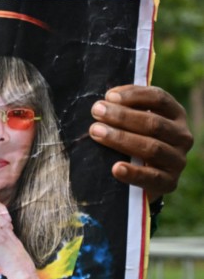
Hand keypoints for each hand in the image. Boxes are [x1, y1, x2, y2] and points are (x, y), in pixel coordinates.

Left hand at [90, 85, 193, 201]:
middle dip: (122, 116)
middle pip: (154, 123)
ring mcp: (177, 160)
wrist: (143, 179)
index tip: (109, 96)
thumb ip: (124, 110)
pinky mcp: (170, 182)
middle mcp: (181, 136)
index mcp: (175, 115)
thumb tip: (103, 103)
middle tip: (96, 111)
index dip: (134, 95)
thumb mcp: (133, 123)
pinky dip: (133, 173)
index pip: (159, 99)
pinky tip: (116, 168)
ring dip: (121, 138)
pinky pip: (152, 178)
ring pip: (152, 148)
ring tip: (96, 132)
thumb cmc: (133, 141)